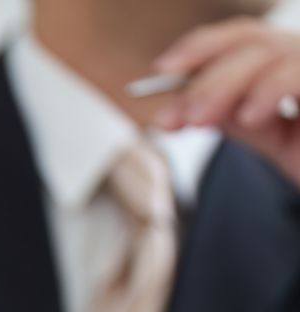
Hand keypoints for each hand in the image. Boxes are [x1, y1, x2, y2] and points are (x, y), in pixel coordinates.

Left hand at [152, 17, 299, 185]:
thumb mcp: (269, 138)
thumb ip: (234, 118)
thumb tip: (178, 110)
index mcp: (291, 59)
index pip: (244, 37)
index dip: (201, 47)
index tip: (160, 71)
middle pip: (250, 43)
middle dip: (202, 80)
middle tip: (172, 115)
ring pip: (269, 54)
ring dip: (224, 86)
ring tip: (198, 120)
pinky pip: (297, 73)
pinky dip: (270, 90)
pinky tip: (249, 116)